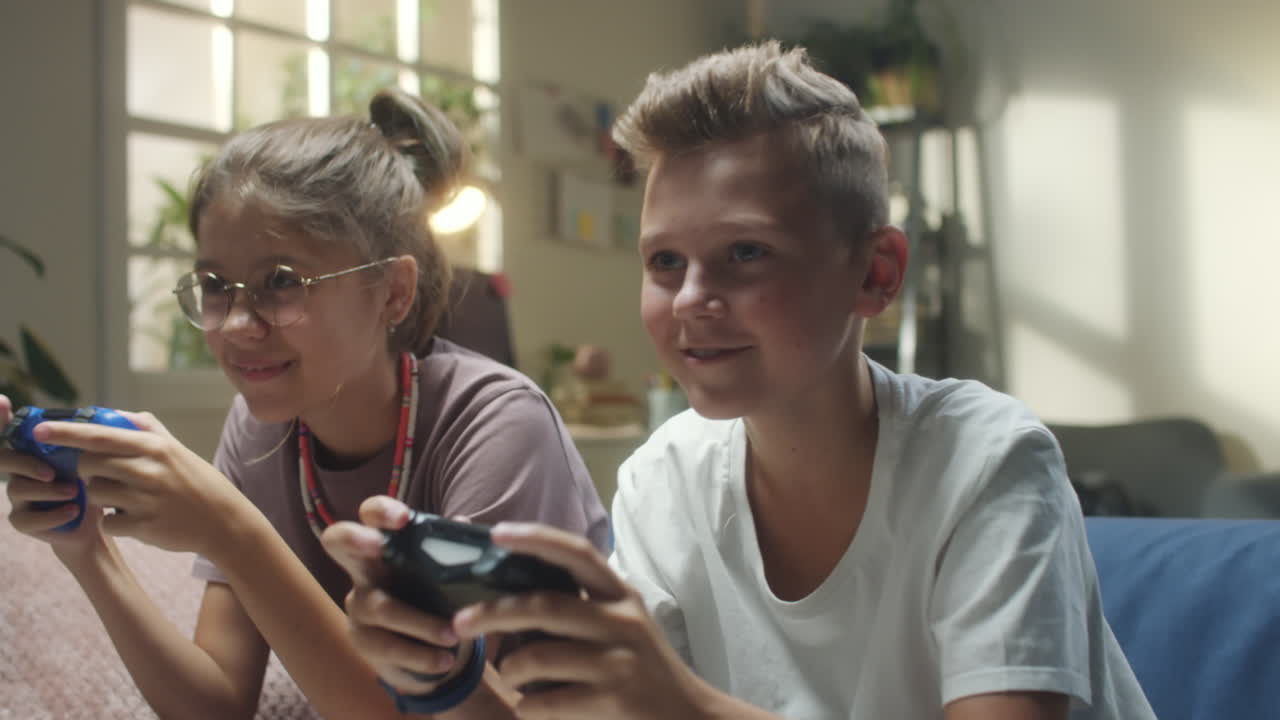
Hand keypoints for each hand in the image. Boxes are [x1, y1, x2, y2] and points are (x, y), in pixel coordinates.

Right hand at [2, 395, 109, 554]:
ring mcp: (19, 496)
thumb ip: (100, 438)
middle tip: (52, 472)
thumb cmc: (95, 481)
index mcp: (35, 450)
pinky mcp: (24, 521)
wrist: (98, 520)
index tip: (3, 401)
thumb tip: (121, 414)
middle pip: (4, 459)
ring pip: (17, 489)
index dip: (0, 417)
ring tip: (74, 492)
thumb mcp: (98, 458)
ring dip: (47, 490)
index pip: (11, 431)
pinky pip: (26, 519)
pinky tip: (73, 510)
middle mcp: (20, 470)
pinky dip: (51, 515)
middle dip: (25, 463)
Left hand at [24, 408, 244, 556]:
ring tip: (125, 498)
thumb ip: (147, 429)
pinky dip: (114, 521)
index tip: (39, 431)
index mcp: (154, 447)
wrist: (225, 522)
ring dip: (102, 497)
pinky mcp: (144, 526)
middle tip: (106, 475)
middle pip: (89, 465)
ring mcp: (146, 499)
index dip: (65, 432)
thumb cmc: (198, 483)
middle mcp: (148, 470)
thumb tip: (116, 414)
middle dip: (88, 470)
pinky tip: (134, 518)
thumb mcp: (178, 449)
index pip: (99, 435)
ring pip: (95, 493)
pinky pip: (107, 521)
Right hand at [321, 495, 470, 694]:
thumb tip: (464, 524)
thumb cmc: (434, 596)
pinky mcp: (362, 640)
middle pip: (337, 541)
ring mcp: (358, 604)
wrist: (429, 650)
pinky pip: (387, 647)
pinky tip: (445, 660)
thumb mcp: (446, 574)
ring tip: (452, 635)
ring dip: (420, 623)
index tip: (404, 519)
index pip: (371, 514)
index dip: (381, 510)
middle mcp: (363, 569)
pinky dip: (420, 655)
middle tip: (378, 544)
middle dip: (354, 538)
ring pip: (380, 608)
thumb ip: (453, 551)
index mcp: (386, 544)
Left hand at [452, 523, 711, 719]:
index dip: (535, 538)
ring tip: (512, 676)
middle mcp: (622, 621)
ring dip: (510, 669)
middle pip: (544, 605)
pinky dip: (527, 706)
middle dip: (493, 613)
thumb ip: (578, 608)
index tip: (497, 533)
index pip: (576, 553)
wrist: (689, 719)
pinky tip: (533, 707)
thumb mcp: (620, 627)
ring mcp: (619, 662)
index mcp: (620, 595)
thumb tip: (506, 600)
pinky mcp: (612, 701)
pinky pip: (544, 701)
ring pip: (536, 656)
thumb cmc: (641, 670)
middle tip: (460, 623)